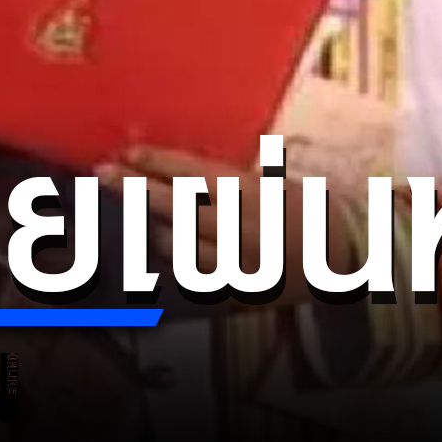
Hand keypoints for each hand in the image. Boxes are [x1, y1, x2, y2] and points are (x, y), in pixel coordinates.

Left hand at [98, 145, 289, 279]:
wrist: (339, 256)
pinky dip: (172, 256)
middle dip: (133, 188)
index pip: (191, 172)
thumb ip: (223, 181)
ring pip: (173, 243)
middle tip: (103, 173)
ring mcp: (233, 262)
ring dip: (151, 225)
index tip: (127, 152)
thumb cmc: (299, 209)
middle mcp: (238, 226)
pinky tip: (163, 244)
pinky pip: (187, 272)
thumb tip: (167, 171)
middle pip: (172, 205)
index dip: (155, 161)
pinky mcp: (232, 289)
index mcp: (249, 192)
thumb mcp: (268, 183)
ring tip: (136, 210)